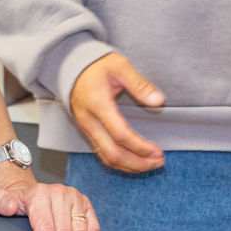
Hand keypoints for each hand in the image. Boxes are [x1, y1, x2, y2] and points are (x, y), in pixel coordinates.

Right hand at [67, 52, 164, 173]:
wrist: (71, 66)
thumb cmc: (97, 65)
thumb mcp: (119, 66)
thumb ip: (139, 84)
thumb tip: (158, 101)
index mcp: (98, 105)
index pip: (121, 135)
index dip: (141, 147)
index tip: (158, 151)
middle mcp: (89, 121)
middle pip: (113, 154)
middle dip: (138, 163)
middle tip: (159, 161)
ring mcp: (86, 128)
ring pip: (107, 158)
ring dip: (130, 165)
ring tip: (151, 163)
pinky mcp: (86, 131)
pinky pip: (102, 154)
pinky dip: (120, 162)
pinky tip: (134, 161)